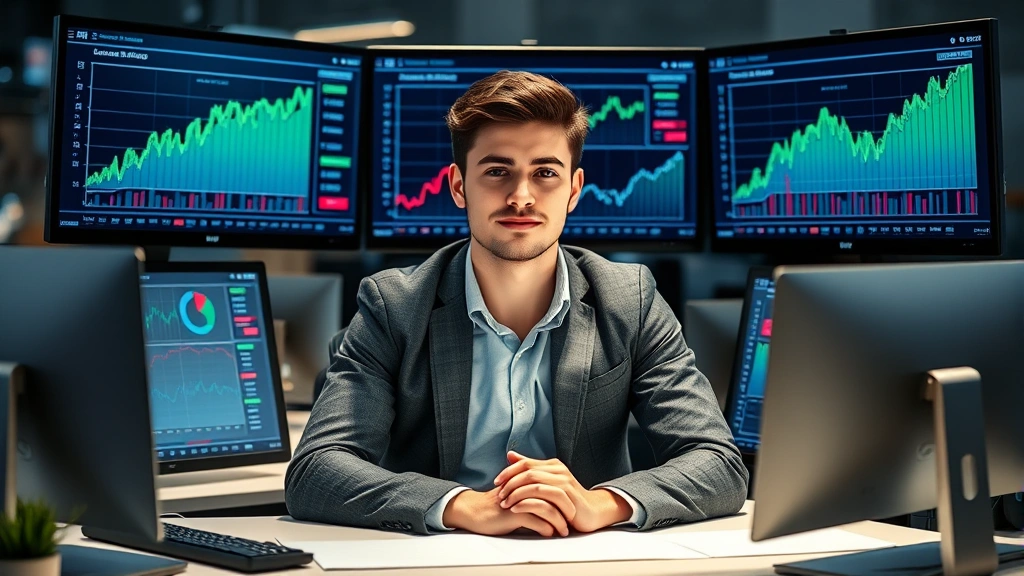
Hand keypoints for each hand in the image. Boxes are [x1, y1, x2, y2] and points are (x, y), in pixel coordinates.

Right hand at [442, 485, 569, 536]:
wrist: (474, 510)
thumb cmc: (496, 505)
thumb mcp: (515, 495)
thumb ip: (531, 494)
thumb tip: (549, 502)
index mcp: (526, 481)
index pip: (552, 486)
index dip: (564, 498)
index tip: (572, 509)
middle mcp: (524, 488)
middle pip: (553, 496)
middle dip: (565, 510)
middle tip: (572, 521)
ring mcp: (519, 500)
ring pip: (547, 508)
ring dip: (558, 521)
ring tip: (563, 530)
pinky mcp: (513, 513)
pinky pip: (535, 520)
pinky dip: (545, 528)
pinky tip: (549, 533)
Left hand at [494, 452, 632, 532]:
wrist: (593, 512)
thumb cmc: (568, 500)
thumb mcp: (548, 483)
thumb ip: (531, 469)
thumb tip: (511, 455)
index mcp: (552, 465)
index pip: (525, 463)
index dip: (508, 471)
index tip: (496, 482)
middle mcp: (558, 470)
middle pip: (527, 471)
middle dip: (509, 483)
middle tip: (498, 495)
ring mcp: (564, 482)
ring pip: (533, 483)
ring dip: (515, 493)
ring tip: (504, 503)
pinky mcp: (567, 496)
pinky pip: (543, 496)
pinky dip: (526, 502)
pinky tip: (516, 509)